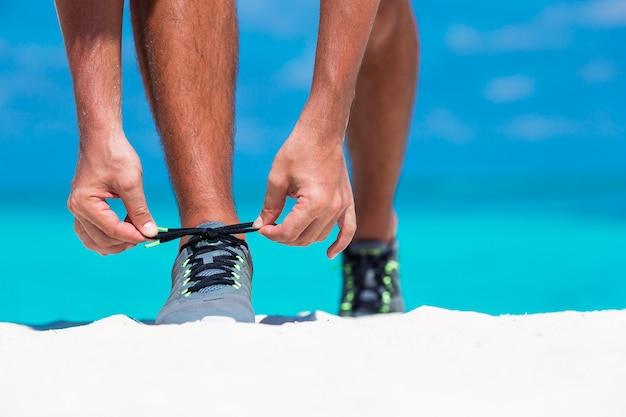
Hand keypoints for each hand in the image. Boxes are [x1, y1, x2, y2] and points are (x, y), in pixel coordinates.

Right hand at [67, 130, 157, 254]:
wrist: (102, 138)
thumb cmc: (114, 155)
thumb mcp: (131, 183)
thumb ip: (139, 210)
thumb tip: (150, 231)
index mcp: (85, 202)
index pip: (112, 229)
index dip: (133, 236)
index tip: (151, 236)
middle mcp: (76, 208)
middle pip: (102, 239)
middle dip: (125, 242)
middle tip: (146, 235)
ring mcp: (77, 208)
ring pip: (93, 240)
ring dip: (114, 243)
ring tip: (136, 236)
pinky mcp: (83, 207)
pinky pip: (90, 232)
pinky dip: (104, 238)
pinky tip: (121, 238)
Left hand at [253, 123, 355, 258]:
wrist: (322, 132)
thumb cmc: (299, 150)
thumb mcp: (277, 178)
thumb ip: (270, 206)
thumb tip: (261, 225)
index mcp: (314, 203)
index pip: (290, 232)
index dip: (272, 234)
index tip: (263, 228)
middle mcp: (331, 208)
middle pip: (304, 238)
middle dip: (284, 237)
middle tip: (270, 227)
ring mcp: (342, 206)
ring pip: (320, 236)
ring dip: (302, 237)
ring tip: (287, 229)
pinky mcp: (347, 201)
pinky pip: (348, 230)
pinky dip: (340, 244)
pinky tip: (329, 253)